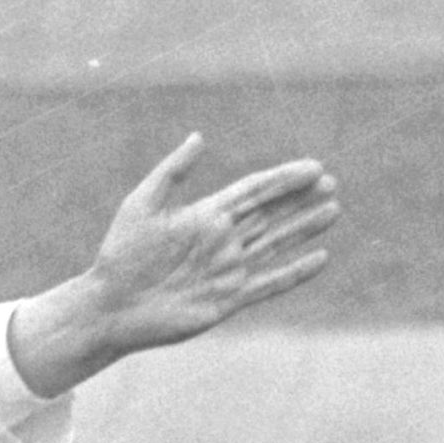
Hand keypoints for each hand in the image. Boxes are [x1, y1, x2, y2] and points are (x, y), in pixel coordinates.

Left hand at [6, 137, 340, 398]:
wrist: (110, 306)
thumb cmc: (119, 254)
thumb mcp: (142, 204)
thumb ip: (173, 171)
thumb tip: (199, 136)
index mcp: (205, 215)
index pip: (253, 192)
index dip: (283, 180)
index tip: (312, 167)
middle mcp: (221, 241)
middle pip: (270, 215)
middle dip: (300, 200)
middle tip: (331, 184)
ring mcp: (227, 270)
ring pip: (275, 244)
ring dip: (304, 229)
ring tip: (333, 211)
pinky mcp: (227, 300)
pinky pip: (269, 284)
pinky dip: (295, 273)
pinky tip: (321, 259)